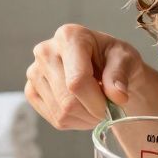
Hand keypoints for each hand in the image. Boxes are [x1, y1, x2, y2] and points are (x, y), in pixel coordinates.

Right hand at [25, 24, 145, 130]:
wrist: (102, 65)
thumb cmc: (114, 59)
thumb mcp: (126, 59)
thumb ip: (120, 75)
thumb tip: (117, 97)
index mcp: (69, 36)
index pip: (77, 80)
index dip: (96, 102)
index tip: (112, 108)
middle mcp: (46, 51)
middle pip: (68, 100)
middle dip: (93, 112)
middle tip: (108, 108)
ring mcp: (34, 72)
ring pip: (61, 112)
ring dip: (85, 117)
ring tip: (96, 104)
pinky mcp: (31, 90)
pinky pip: (54, 118)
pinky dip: (74, 120)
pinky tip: (83, 108)